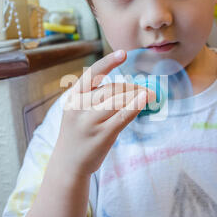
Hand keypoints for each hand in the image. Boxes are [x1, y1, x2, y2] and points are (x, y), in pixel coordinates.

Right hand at [53, 50, 155, 176]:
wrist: (68, 163)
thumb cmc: (78, 133)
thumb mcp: (78, 111)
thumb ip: (95, 97)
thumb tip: (127, 87)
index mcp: (73, 97)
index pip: (91, 74)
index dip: (108, 62)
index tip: (123, 53)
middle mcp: (79, 107)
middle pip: (110, 88)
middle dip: (130, 87)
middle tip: (144, 89)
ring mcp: (90, 122)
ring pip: (118, 100)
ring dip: (136, 95)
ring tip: (149, 94)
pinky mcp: (102, 135)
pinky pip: (122, 116)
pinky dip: (135, 106)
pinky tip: (145, 99)